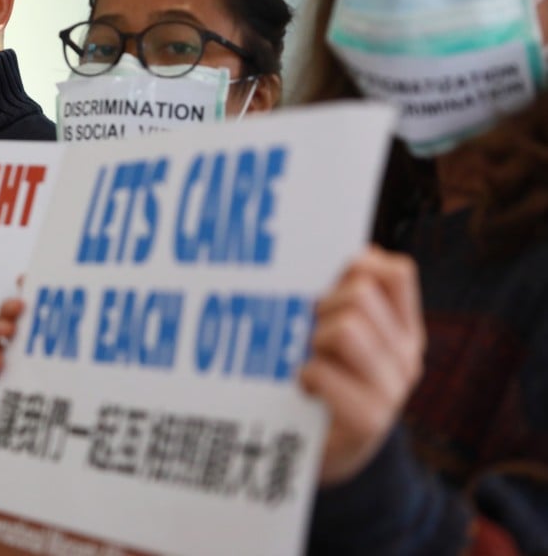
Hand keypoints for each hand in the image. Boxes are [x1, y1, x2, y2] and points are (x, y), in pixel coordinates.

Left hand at [299, 246, 425, 485]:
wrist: (330, 455)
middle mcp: (406, 356)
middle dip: (323, 305)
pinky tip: (305, 388)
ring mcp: (392, 390)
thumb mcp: (342, 337)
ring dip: (313, 340)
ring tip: (309, 359)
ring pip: (344, 329)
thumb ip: (348, 297)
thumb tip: (362, 255)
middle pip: (360, 295)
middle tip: (309, 332)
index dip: (358, 266)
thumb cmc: (328, 384)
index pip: (398, 273)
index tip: (332, 284)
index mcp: (404, 329)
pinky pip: (322, 371)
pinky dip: (305, 375)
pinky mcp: (369, 420)